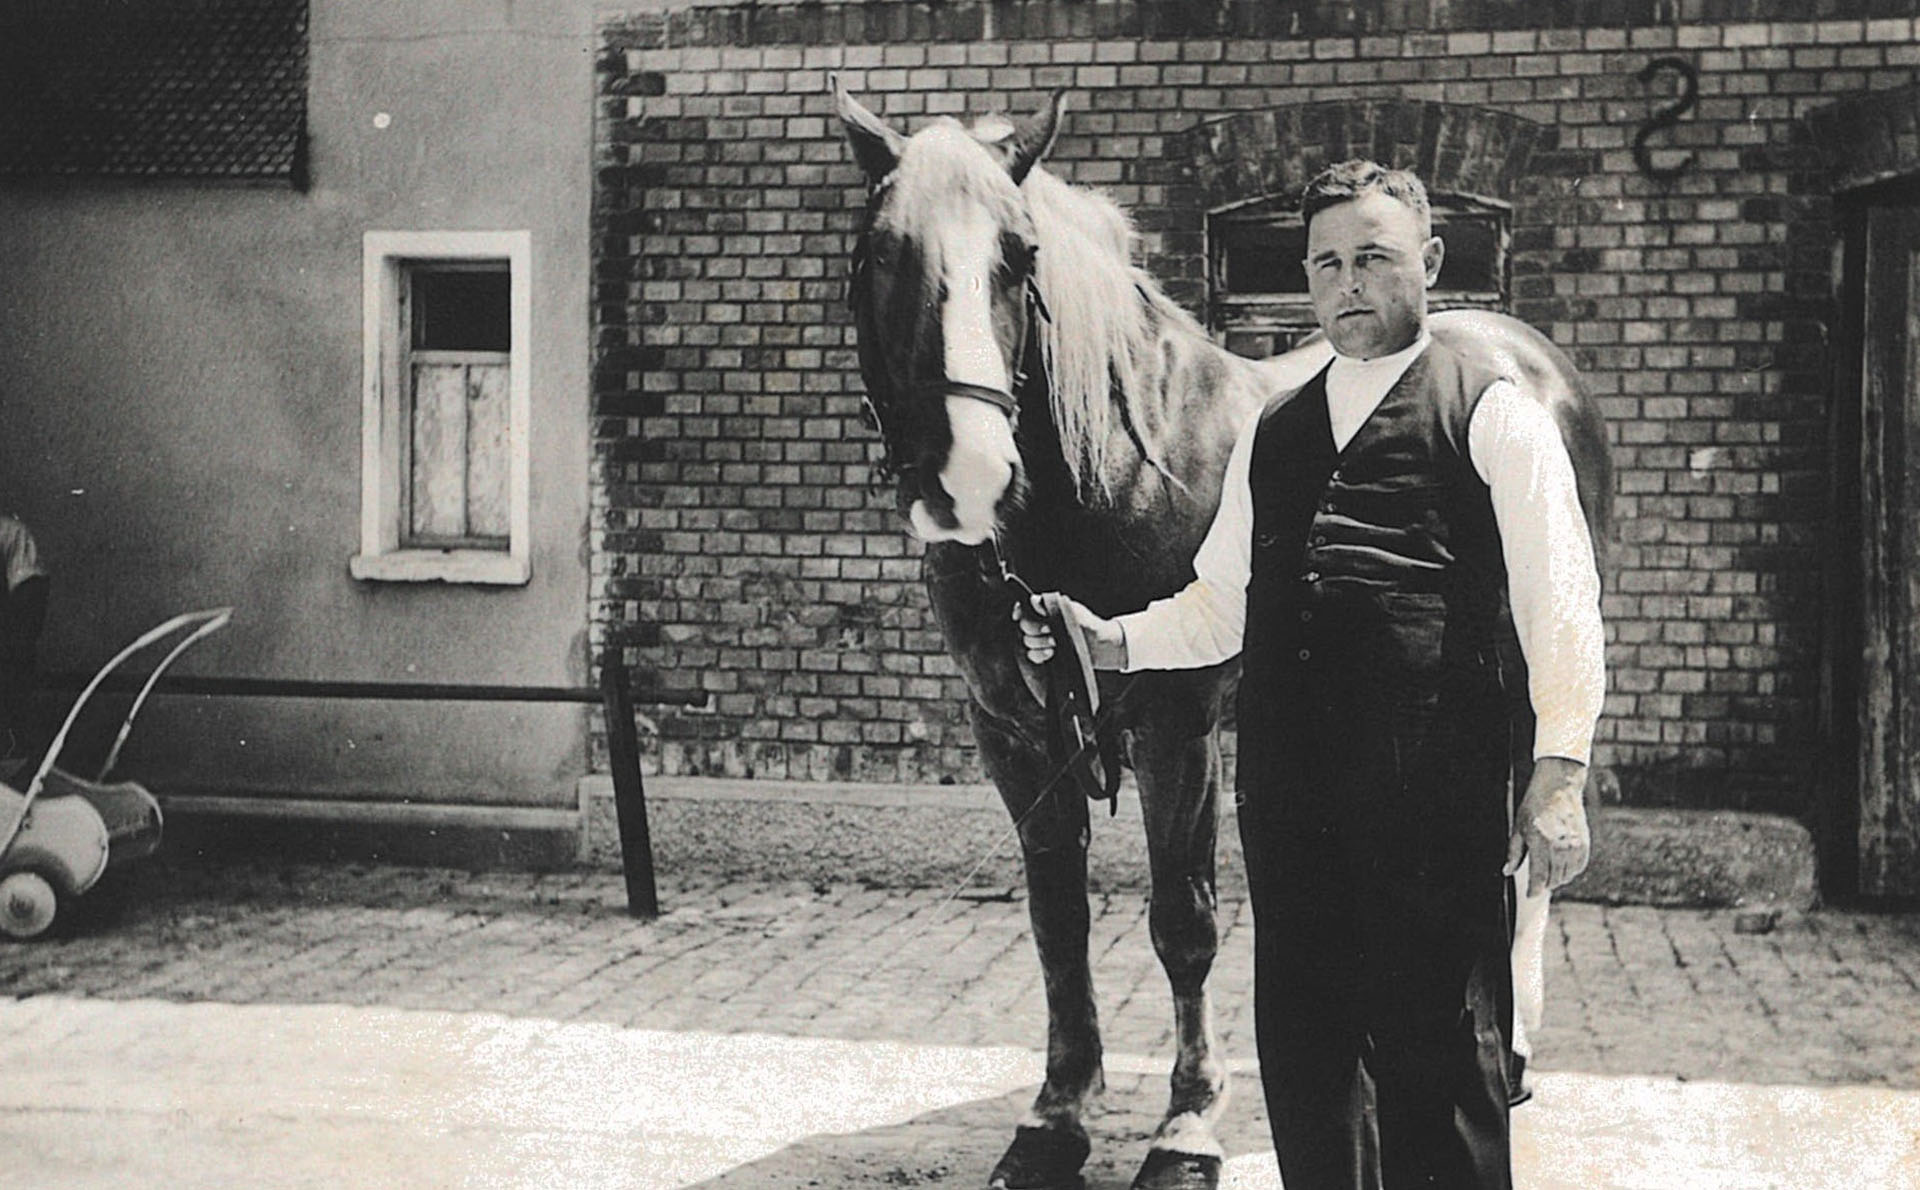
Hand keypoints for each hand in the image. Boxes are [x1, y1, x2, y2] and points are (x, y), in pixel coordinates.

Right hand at [1012, 592, 1126, 669]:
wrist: (1100, 647)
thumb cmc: (1088, 625)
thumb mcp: (1072, 612)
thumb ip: (1051, 606)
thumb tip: (1032, 599)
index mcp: (1046, 610)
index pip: (1024, 608)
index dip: (1019, 612)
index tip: (1019, 616)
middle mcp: (1041, 624)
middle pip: (1024, 626)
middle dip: (1034, 629)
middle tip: (1049, 631)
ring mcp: (1042, 640)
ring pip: (1027, 642)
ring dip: (1039, 643)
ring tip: (1055, 644)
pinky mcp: (1045, 655)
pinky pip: (1032, 655)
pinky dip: (1039, 655)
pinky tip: (1051, 653)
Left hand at [1504, 756, 1590, 895]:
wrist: (1558, 788)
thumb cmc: (1535, 806)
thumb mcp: (1519, 828)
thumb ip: (1514, 853)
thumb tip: (1507, 871)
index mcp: (1541, 842)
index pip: (1540, 877)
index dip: (1534, 890)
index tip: (1530, 894)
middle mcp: (1560, 846)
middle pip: (1554, 879)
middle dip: (1544, 884)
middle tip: (1537, 881)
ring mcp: (1575, 845)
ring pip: (1567, 875)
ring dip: (1557, 879)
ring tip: (1549, 874)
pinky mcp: (1584, 843)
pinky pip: (1579, 867)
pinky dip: (1570, 871)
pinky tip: (1562, 866)